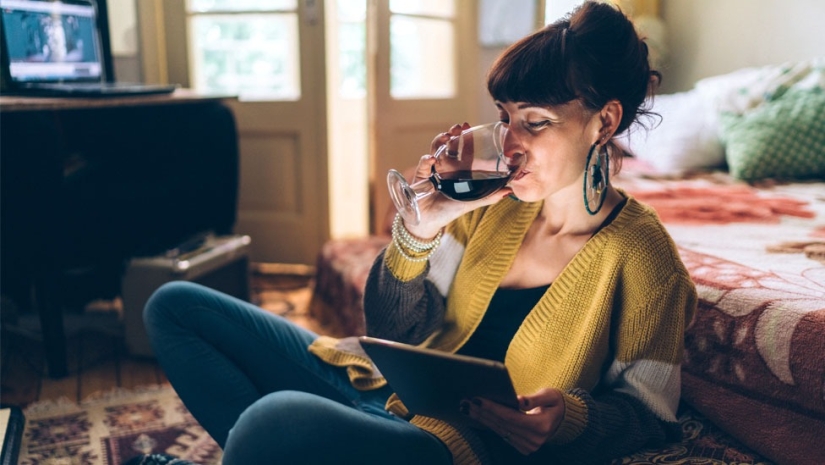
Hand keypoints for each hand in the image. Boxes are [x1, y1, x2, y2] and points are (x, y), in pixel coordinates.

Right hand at [404, 123, 512, 238]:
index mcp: (456, 170)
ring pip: (434, 151)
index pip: (460, 149)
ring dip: (438, 142)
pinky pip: (423, 167)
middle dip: (451, 135)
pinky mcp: (420, 177)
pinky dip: (426, 161)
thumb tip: (509, 191)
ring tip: (445, 137)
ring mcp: (431, 170)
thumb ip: (489, 197)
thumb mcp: (471, 202)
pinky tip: (431, 159)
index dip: (463, 138)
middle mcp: (443, 167)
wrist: (428, 222)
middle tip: (456, 128)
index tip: (467, 127)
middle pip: (446, 146)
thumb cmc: (449, 210)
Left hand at [461, 388, 565, 454]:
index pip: (511, 417)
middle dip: (482, 412)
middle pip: (502, 424)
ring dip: (482, 418)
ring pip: (500, 430)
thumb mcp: (550, 395)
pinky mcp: (523, 447)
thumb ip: (534, 398)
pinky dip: (489, 424)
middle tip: (465, 401)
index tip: (477, 399)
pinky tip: (478, 415)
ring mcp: (528, 446)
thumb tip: (518, 400)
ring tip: (467, 407)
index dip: (493, 408)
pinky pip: (502, 434)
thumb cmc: (555, 402)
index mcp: (541, 426)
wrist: (563, 418)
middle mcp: (534, 440)